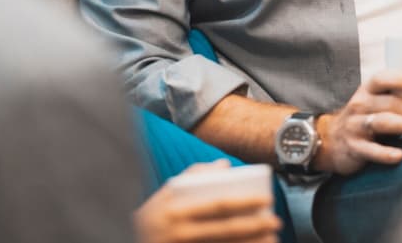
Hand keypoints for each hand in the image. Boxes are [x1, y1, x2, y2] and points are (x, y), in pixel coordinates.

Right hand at [133, 160, 280, 242]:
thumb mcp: (164, 194)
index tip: (266, 200)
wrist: (126, 241)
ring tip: (270, 239)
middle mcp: (179, 232)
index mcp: (176, 209)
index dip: (244, 203)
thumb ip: (193, 176)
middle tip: (275, 222)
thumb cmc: (151, 217)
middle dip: (254, 226)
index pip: (217, 204)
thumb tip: (224, 165)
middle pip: (225, 229)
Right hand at [313, 71, 401, 174]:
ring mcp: (356, 126)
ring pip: (382, 122)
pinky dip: (385, 153)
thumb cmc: (367, 120)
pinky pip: (370, 150)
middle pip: (390, 103)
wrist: (330, 141)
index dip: (398, 79)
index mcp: (368, 90)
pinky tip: (400, 156)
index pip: (381, 79)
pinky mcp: (354, 147)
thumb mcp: (382, 107)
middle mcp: (361, 105)